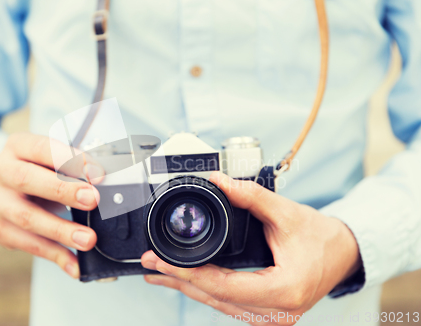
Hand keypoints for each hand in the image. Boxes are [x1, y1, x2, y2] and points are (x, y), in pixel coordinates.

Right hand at [0, 132, 102, 278]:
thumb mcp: (55, 160)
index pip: (42, 148)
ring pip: (26, 217)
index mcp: (18, 146)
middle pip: (27, 180)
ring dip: (61, 231)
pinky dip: (54, 255)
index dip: (70, 159)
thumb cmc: (41, 170)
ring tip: (88, 240)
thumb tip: (105, 179)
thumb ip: (75, 167)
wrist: (9, 187)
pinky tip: (74, 264)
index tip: (97, 173)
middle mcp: (1, 171)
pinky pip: (27, 245)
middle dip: (63, 191)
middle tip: (93, 201)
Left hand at [141, 172, 360, 324]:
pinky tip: (187, 282)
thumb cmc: (321, 237)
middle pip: (215, 299)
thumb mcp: (286, 212)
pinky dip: (206, 292)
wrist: (343, 254)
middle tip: (150, 266)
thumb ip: (251, 196)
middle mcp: (277, 312)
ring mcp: (272, 317)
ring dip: (188, 288)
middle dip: (179, 281)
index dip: (187, 273)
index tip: (161, 262)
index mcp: (283, 290)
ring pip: (219, 305)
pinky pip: (229, 305)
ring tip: (158, 275)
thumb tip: (219, 181)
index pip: (222, 286)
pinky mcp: (267, 313)